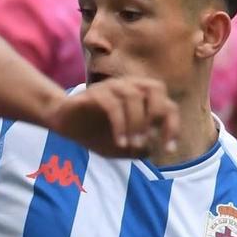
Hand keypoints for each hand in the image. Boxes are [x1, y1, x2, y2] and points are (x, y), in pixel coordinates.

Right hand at [43, 77, 180, 157]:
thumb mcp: (122, 147)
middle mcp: (129, 86)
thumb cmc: (96, 132)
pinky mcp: (94, 93)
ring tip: (132, 145)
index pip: (167, 105)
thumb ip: (139, 149)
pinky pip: (112, 105)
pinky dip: (120, 125)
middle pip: (156, 88)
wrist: (65, 124)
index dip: (172, 126)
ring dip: (137, 124)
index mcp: (141, 97)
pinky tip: (119, 142)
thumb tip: (152, 150)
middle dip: (157, 114)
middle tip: (149, 139)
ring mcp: (111, 87)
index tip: (169, 150)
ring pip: (134, 96)